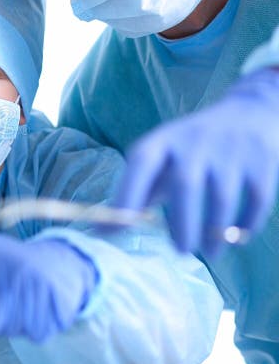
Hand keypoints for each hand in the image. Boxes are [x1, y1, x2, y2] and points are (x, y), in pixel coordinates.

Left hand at [0, 231, 96, 341]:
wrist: (62, 260)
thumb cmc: (13, 256)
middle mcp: (13, 281)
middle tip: (5, 298)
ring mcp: (35, 299)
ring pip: (10, 330)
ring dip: (14, 320)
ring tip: (23, 299)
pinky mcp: (54, 315)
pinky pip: (35, 334)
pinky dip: (35, 325)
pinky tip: (38, 307)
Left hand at [116, 68, 278, 255]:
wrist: (249, 111)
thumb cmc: (192, 147)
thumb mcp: (162, 158)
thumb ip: (137, 191)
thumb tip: (102, 230)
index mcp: (162, 141)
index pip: (140, 163)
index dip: (126, 194)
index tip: (118, 226)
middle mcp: (194, 142)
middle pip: (186, 185)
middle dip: (183, 223)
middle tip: (181, 252)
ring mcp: (230, 149)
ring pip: (222, 197)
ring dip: (215, 231)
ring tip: (209, 252)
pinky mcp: (262, 159)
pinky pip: (255, 199)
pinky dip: (245, 224)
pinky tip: (237, 238)